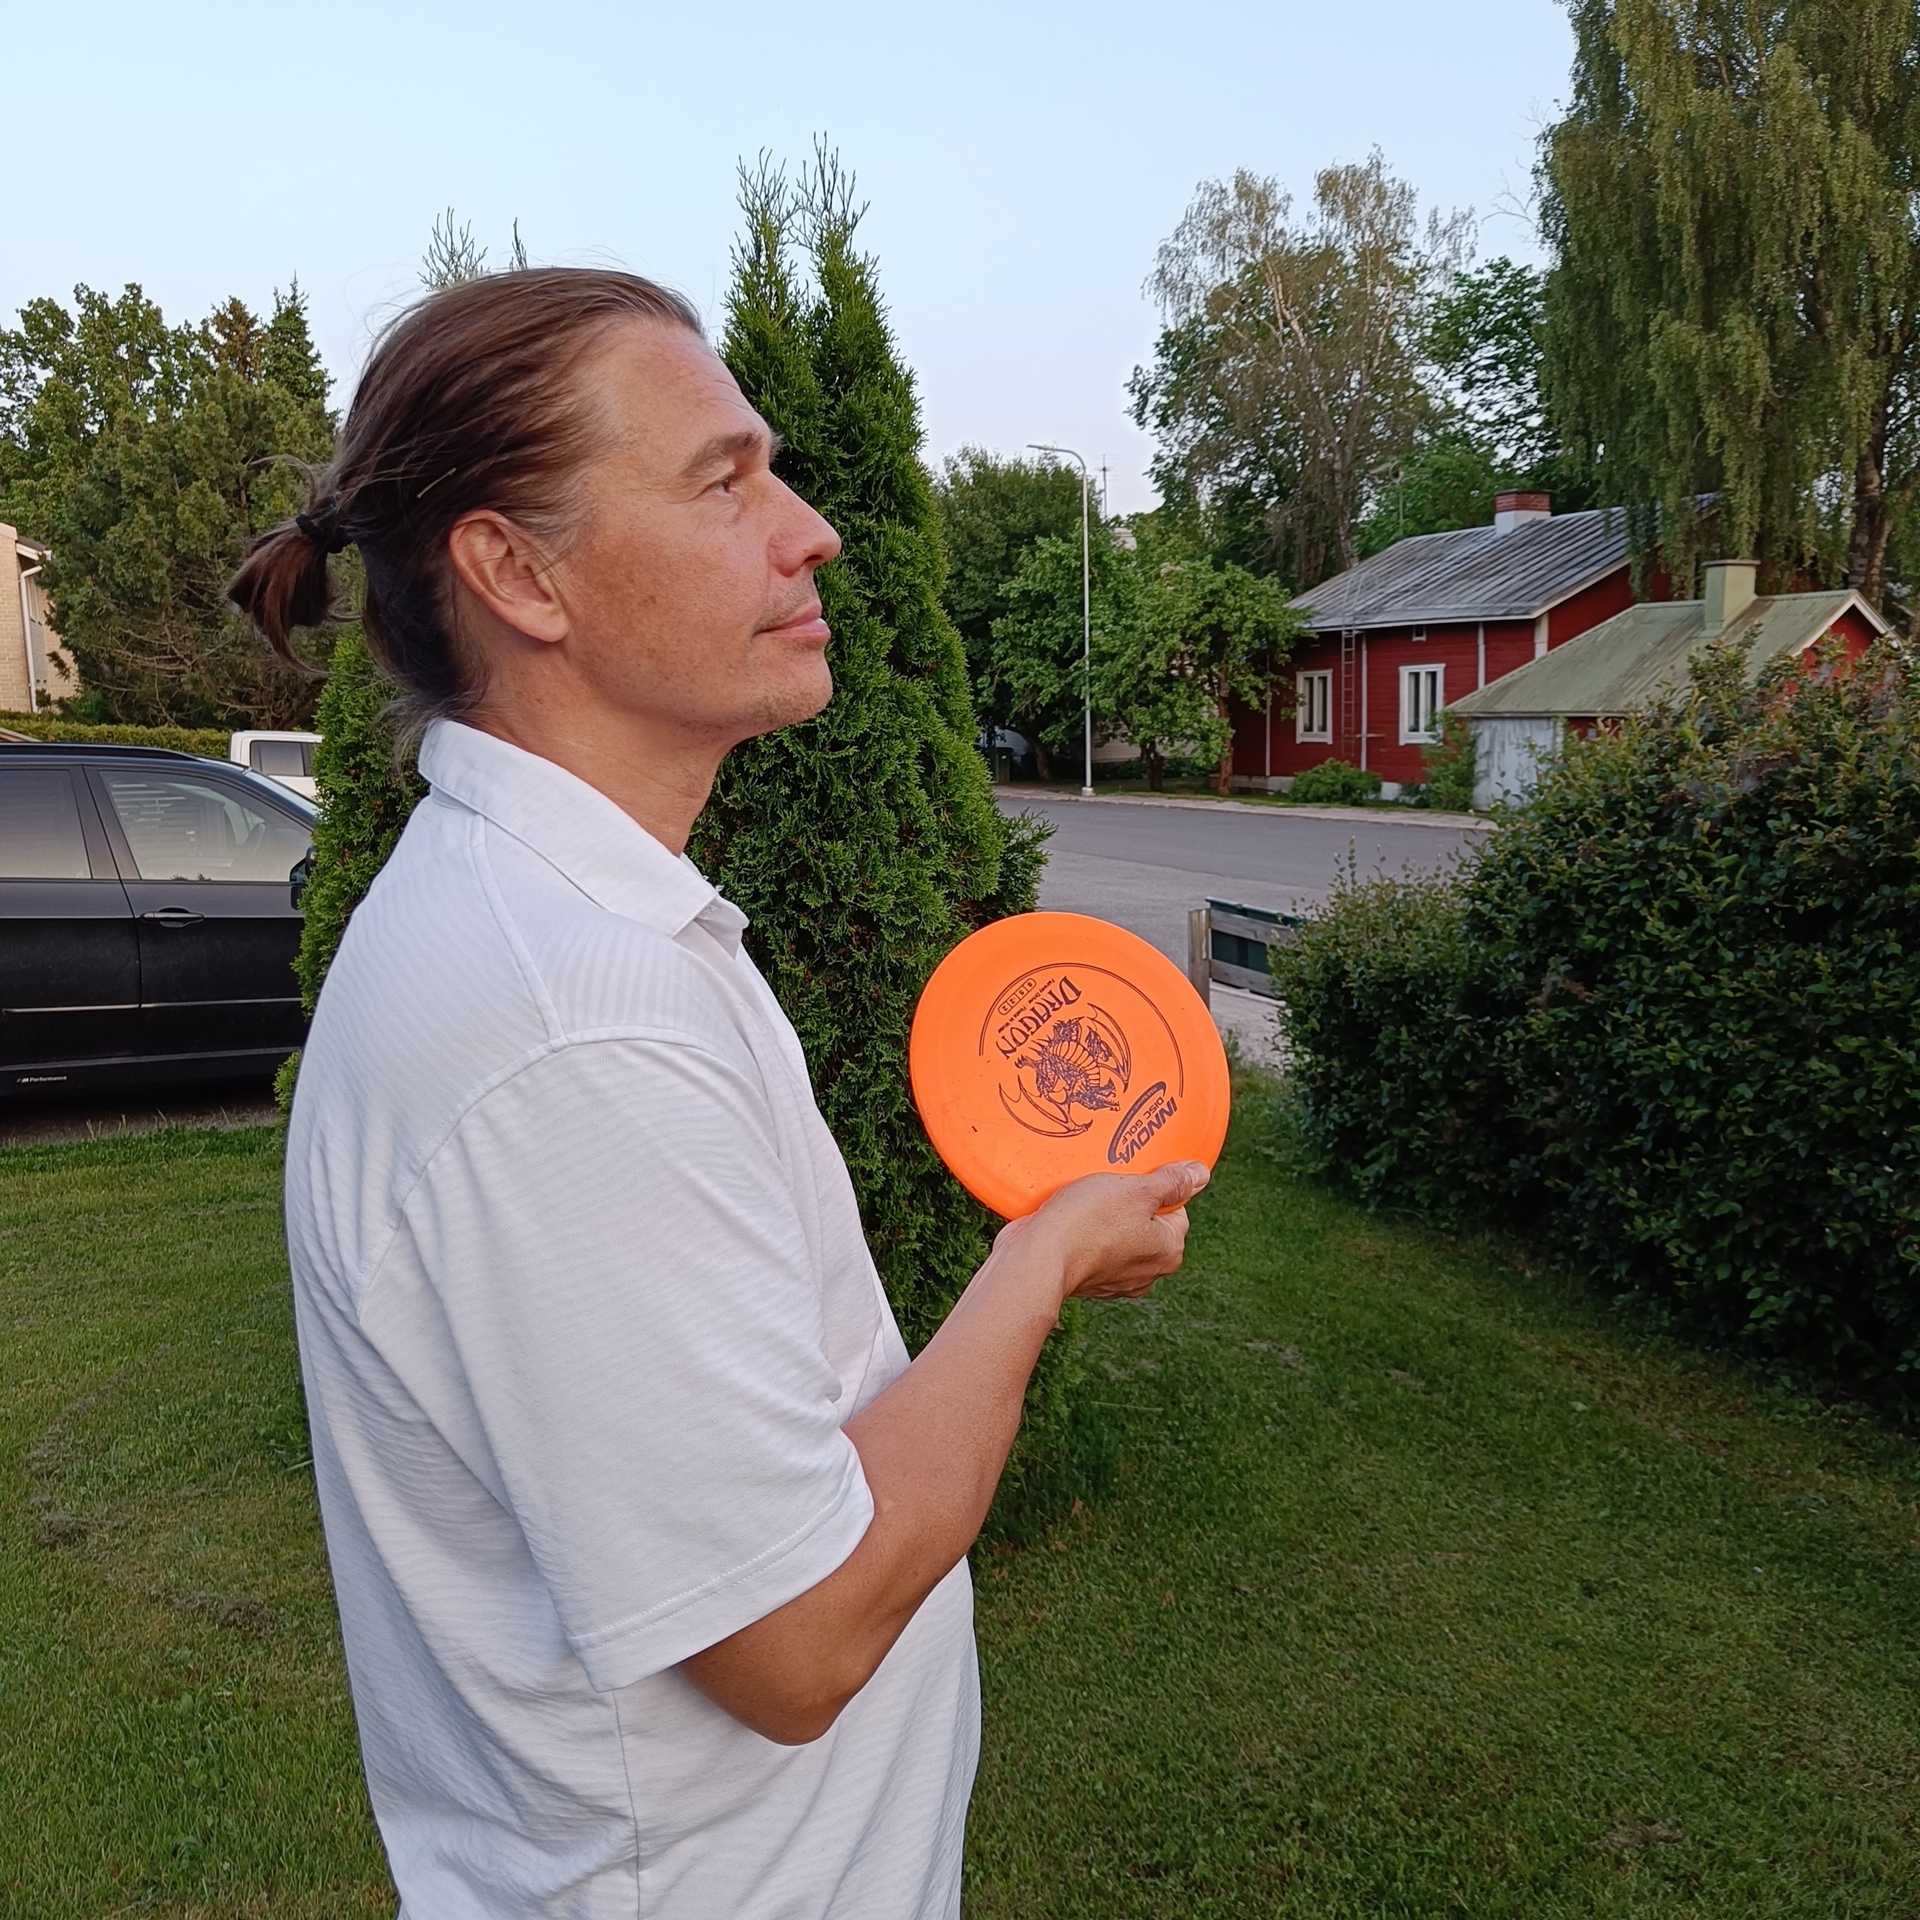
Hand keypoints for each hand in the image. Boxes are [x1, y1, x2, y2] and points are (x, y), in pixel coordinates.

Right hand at [999, 1160, 1209, 1309]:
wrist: (1036, 1261)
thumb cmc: (1088, 1223)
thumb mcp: (1136, 1189)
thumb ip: (1172, 1181)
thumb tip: (1201, 1173)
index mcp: (1168, 1251)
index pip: (1177, 1210)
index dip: (1155, 1188)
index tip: (1133, 1179)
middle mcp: (1146, 1272)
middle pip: (1147, 1223)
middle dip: (1128, 1203)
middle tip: (1108, 1185)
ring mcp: (1115, 1280)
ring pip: (1117, 1235)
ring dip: (1103, 1217)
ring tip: (1085, 1199)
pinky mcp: (1085, 1280)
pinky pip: (1091, 1247)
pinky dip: (1082, 1233)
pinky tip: (1068, 1219)